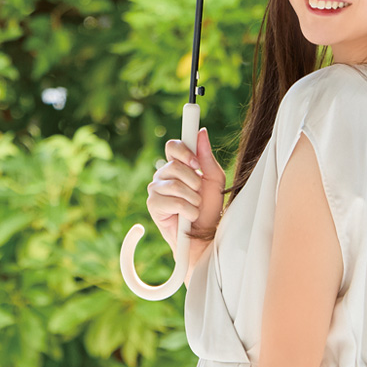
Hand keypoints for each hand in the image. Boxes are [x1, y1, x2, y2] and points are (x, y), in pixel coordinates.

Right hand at [146, 128, 225, 251]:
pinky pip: (172, 201)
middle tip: (199, 192)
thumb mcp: (213, 179)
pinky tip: (188, 216)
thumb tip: (201, 131)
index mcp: (177, 164)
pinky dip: (187, 210)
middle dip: (193, 180)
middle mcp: (163, 174)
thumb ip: (206, 157)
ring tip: (195, 206)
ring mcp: (155, 189)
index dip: (184, 151)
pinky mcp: (153, 205)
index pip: (173, 146)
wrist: (204, 234)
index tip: (196, 163)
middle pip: (174, 165)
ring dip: (193, 198)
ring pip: (175, 184)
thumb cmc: (209, 207)